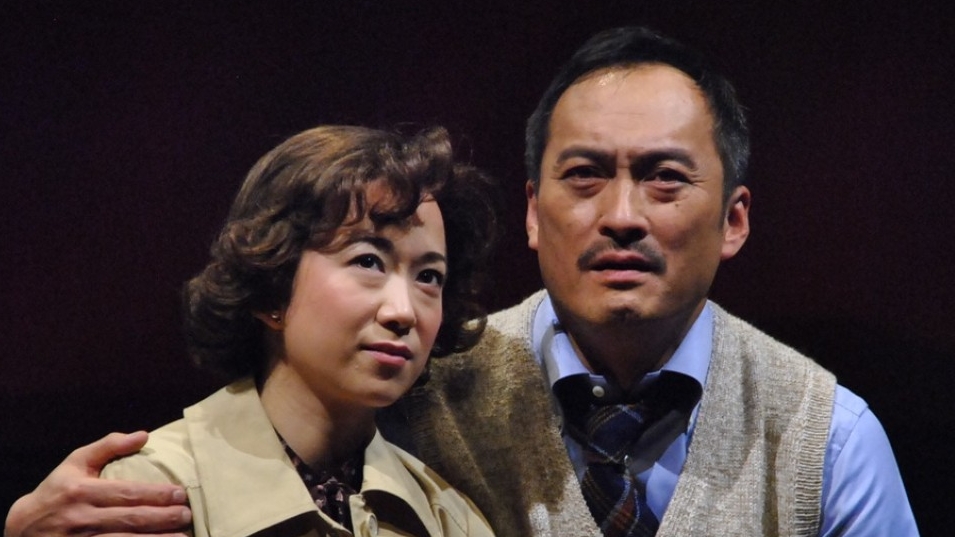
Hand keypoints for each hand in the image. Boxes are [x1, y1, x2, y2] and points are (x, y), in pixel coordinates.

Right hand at [4, 432, 191, 536]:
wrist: (22, 528)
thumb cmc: (57, 491)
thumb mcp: (76, 463)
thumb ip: (109, 446)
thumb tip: (144, 434)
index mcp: (82, 492)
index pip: (127, 493)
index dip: (156, 494)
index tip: (181, 493)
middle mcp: (82, 518)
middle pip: (130, 519)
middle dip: (163, 518)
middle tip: (188, 514)